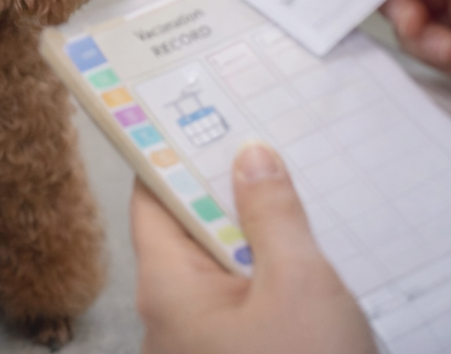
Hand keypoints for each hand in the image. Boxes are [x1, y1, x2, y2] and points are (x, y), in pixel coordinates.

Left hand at [130, 142, 376, 353]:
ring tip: (283, 186)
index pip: (151, 200)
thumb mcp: (299, 286)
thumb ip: (273, 215)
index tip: (201, 118)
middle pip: (185, 232)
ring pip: (216, 267)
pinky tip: (295, 251)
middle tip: (258, 144)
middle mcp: (167, 313)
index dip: (174, 157)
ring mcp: (195, 340)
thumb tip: (249, 155)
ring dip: (247, 233)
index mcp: (165, 288)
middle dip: (222, 191)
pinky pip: (236, 300)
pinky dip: (259, 273)